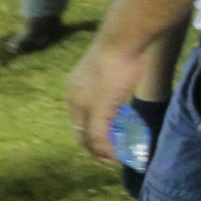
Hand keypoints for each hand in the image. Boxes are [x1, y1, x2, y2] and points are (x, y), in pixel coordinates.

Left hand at [64, 36, 148, 164]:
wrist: (123, 39)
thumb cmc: (123, 46)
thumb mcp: (113, 67)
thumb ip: (113, 81)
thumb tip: (126, 82)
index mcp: (75, 89)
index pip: (78, 120)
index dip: (91, 134)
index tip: (108, 142)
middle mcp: (74, 99)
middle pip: (79, 133)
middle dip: (94, 149)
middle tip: (110, 158)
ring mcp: (84, 106)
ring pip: (87, 139)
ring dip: (100, 154)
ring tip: (114, 161)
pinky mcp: (97, 110)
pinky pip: (99, 138)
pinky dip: (107, 151)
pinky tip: (117, 158)